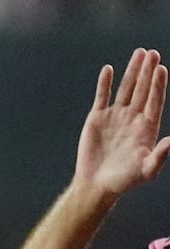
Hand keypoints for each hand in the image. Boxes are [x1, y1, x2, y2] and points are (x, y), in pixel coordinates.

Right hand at [75, 48, 169, 197]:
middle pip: (143, 89)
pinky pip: (102, 97)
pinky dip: (105, 84)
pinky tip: (109, 70)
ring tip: (140, 53)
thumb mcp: (147, 170)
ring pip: (126, 88)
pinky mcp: (97, 118)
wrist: (96, 185)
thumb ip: (161, 154)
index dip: (158, 85)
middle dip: (148, 72)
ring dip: (132, 71)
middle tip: (152, 53)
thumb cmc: (124, 181)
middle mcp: (133, 118)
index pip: (155, 100)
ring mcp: (115, 116)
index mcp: (147, 126)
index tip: (161, 69)